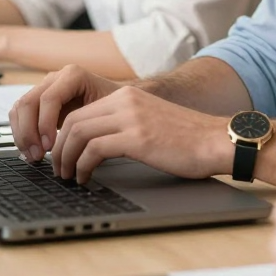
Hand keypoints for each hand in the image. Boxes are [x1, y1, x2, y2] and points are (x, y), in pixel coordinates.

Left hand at [10, 65, 233, 182]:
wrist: (217, 140)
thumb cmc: (188, 140)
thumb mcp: (149, 123)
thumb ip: (124, 125)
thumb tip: (94, 147)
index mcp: (128, 96)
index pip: (80, 112)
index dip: (63, 137)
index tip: (62, 157)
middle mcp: (127, 101)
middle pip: (73, 121)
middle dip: (59, 149)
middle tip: (59, 171)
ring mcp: (132, 117)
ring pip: (77, 133)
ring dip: (66, 160)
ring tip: (69, 178)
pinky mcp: (138, 137)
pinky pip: (93, 150)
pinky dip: (82, 167)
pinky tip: (86, 178)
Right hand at [10, 65, 122, 162]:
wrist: (115, 101)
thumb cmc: (114, 105)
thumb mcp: (108, 109)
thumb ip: (90, 120)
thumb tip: (73, 143)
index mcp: (73, 75)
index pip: (49, 98)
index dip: (45, 123)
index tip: (50, 146)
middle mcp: (55, 78)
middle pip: (29, 102)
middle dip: (29, 132)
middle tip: (38, 155)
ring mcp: (44, 88)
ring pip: (19, 108)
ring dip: (22, 135)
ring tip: (34, 155)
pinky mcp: (38, 100)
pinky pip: (19, 114)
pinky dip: (21, 133)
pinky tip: (31, 150)